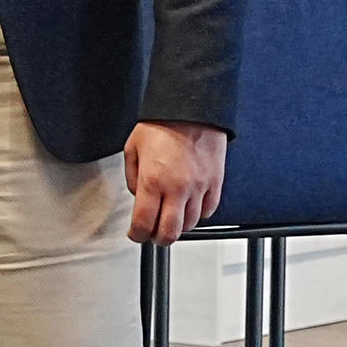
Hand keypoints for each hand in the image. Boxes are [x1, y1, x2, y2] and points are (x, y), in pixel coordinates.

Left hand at [126, 120, 230, 245]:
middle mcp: (177, 188)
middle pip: (169, 233)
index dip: (137, 235)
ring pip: (190, 225)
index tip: (136, 233)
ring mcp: (199, 187)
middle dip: (157, 238)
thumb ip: (132, 178)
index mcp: (152, 181)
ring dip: (178, 226)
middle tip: (153, 233)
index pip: (143, 224)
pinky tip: (189, 206)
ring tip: (171, 217)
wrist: (192, 107)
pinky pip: (208, 211)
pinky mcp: (215, 183)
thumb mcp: (132, 148)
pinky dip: (197, 214)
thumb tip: (137, 196)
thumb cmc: (162, 123)